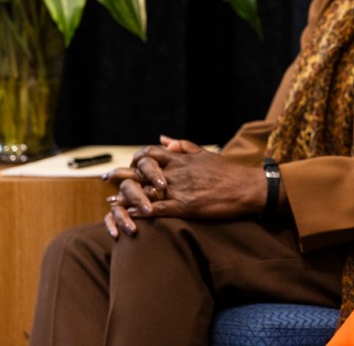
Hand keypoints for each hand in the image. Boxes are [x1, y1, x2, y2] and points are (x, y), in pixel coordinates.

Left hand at [102, 137, 267, 237]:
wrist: (247, 188)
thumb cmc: (228, 172)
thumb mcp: (205, 153)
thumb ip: (183, 145)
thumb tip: (163, 138)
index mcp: (182, 159)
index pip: (150, 153)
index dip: (134, 159)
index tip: (124, 164)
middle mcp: (177, 172)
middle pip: (141, 170)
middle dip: (121, 174)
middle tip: (105, 179)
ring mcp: (181, 189)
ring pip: (146, 190)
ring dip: (126, 196)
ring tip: (112, 201)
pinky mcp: (186, 207)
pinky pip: (158, 209)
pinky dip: (141, 212)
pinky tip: (130, 215)